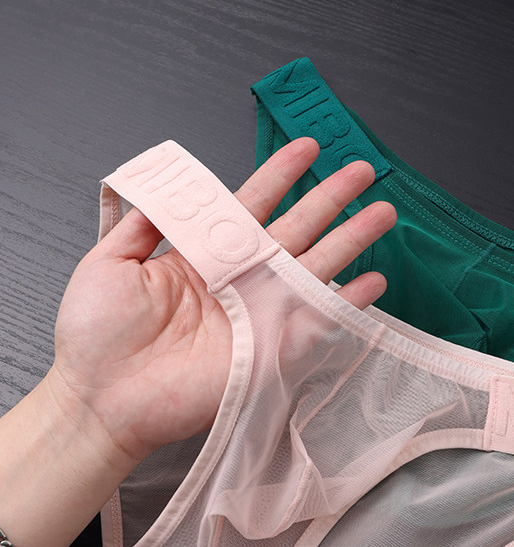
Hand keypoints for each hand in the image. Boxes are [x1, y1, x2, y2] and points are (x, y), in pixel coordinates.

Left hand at [44, 137, 395, 471]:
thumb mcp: (109, 262)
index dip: (281, 176)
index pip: (251, 205)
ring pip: (315, 268)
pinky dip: (346, 304)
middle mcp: (239, 279)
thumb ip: (142, 224)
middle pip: (296, 230)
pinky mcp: (269, 350)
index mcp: (204, 254)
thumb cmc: (97, 335)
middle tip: (362, 171)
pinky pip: (316, 322)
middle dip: (331, 199)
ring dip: (352, 240)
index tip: (306, 149)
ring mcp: (258, 313)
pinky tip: (372, 283)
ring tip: (383, 213)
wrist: (101, 397)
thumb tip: (167, 188)